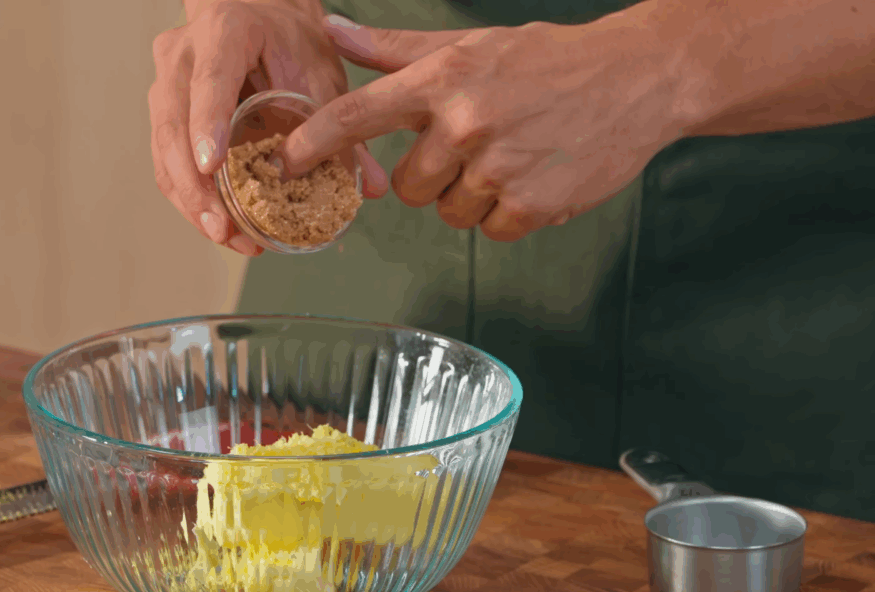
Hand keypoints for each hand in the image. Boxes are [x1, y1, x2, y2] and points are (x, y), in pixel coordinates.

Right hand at [149, 2, 389, 255]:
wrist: (259, 17)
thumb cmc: (287, 39)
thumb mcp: (319, 72)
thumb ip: (341, 127)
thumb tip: (368, 185)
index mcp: (223, 32)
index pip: (209, 81)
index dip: (207, 124)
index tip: (211, 166)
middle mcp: (182, 56)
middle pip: (173, 126)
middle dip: (196, 186)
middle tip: (224, 228)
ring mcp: (166, 85)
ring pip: (164, 152)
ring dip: (193, 203)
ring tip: (229, 237)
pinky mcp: (165, 115)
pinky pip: (167, 162)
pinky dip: (192, 198)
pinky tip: (222, 225)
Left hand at [282, 14, 688, 240]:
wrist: (639, 79)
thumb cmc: (548, 61)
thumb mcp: (470, 45)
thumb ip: (395, 50)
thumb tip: (332, 32)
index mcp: (443, 80)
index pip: (357, 115)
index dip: (312, 144)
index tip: (280, 165)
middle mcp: (464, 123)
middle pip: (404, 186)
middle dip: (430, 175)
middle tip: (472, 146)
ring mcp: (498, 167)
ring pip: (447, 212)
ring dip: (470, 196)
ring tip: (510, 156)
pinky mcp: (531, 205)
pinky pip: (490, 230)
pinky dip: (508, 213)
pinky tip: (534, 177)